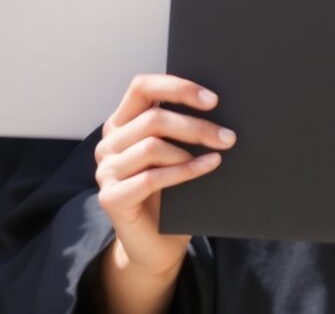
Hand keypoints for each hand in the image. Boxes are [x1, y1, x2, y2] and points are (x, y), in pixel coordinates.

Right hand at [94, 74, 231, 283]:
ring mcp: (105, 171)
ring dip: (191, 149)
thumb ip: (182, 131)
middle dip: (196, 125)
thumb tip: (219, 108)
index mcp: (121, 123)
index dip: (177, 87)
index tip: (212, 99)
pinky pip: (151, 178)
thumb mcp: (176, 154)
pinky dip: (185, 171)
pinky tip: (209, 167)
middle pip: (153, 118)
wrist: (156, 246)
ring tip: (219, 154)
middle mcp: (108, 143)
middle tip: (229, 135)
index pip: (142, 87)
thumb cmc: (172, 196)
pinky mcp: (111, 198)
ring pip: (152, 146)